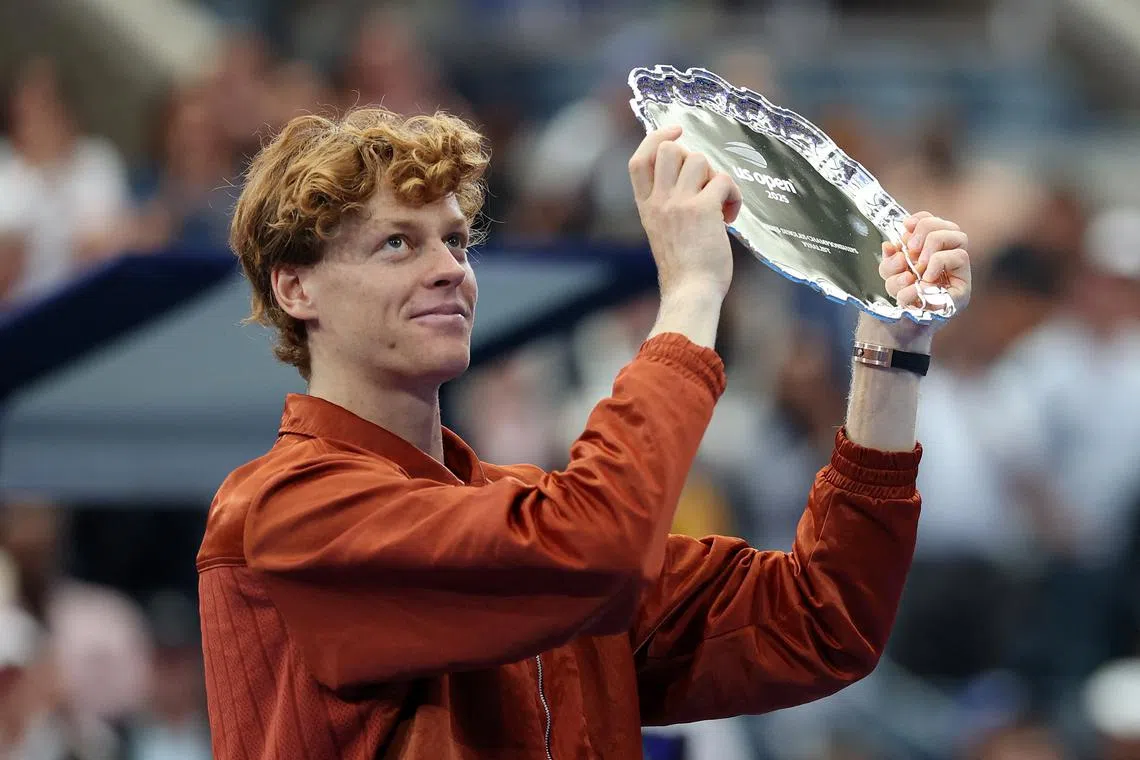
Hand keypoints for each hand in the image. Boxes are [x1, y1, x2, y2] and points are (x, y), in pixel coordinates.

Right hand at [629, 125, 742, 299]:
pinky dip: (733, 195)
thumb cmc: (683, 270)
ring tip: (721, 203)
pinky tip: (731, 216)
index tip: (675, 131)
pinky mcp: (703, 210)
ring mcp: (679, 204)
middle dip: (693, 156)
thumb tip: (693, 180)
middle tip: (705, 182)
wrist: (690, 293)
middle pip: (669, 149)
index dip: (655, 137)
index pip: (638, 160)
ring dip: (716, 176)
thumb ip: (669, 206)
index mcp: (646, 208)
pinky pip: (723, 180)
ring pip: (699, 159)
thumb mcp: (663, 232)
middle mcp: (659, 202)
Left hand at [864, 212, 972, 351]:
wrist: (894, 335)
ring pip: (959, 239)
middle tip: (912, 250)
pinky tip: (923, 281)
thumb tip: (890, 245)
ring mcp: (958, 277)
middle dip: (928, 231)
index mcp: (932, 256)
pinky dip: (938, 263)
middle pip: (952, 227)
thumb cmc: (893, 303)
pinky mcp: (961, 291)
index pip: (936, 224)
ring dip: (933, 247)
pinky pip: (959, 261)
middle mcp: (949, 263)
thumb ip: (892, 259)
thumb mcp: (888, 276)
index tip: (905, 226)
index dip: (923, 219)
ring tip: (916, 268)